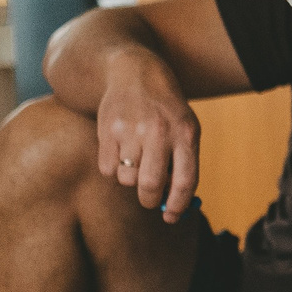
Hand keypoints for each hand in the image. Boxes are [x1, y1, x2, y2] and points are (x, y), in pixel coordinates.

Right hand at [94, 45, 199, 221]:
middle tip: (150, 198)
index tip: (171, 217)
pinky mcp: (107, 129)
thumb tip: (172, 206)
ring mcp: (131, 129)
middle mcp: (158, 131)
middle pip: (151, 186)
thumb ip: (183, 165)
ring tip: (136, 162)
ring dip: (130, 181)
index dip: (178, 206)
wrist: (134, 73)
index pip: (185, 181)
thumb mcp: (184, 130)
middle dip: (150, 200)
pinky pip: (107, 169)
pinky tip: (121, 151)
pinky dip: (113, 169)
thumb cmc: (165, 112)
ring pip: (126, 179)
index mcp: (185, 133)